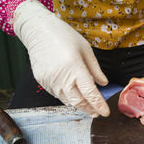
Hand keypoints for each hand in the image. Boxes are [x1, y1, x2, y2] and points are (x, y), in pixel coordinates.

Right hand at [13, 0, 109, 116]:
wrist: (38, 30)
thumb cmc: (64, 36)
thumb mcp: (85, 49)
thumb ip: (95, 69)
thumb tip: (103, 83)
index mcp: (75, 68)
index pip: (90, 93)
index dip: (99, 105)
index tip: (105, 112)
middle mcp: (62, 77)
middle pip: (78, 102)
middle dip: (89, 109)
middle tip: (96, 113)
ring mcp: (50, 81)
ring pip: (67, 100)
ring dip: (78, 105)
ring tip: (87, 105)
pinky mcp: (42, 81)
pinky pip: (57, 94)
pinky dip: (67, 97)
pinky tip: (72, 94)